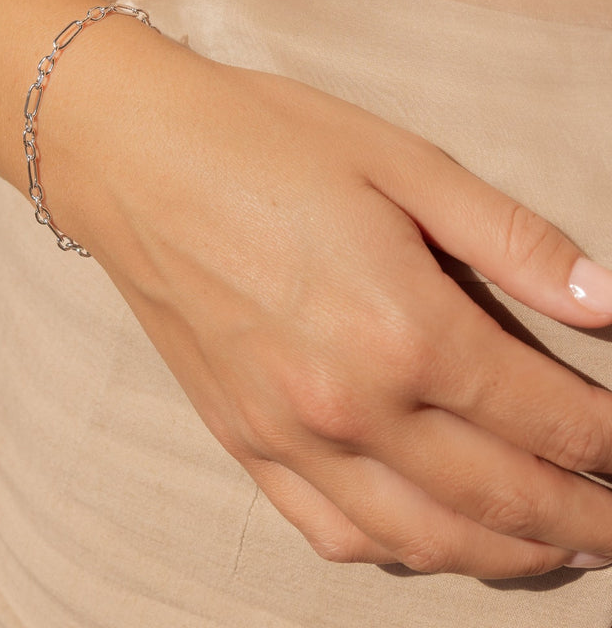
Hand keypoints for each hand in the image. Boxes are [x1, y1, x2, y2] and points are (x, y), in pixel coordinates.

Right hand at [46, 25, 611, 578]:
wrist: (132, 157)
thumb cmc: (261, 141)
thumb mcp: (398, 160)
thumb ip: (509, 238)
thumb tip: (604, 302)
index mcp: (403, 326)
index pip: (547, 417)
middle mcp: (350, 401)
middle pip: (500, 497)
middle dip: (586, 520)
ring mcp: (287, 430)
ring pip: (422, 538)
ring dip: (505, 554)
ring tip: (555, 547)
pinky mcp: (239, 435)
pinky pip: (328, 529)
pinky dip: (397, 551)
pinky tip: (426, 536)